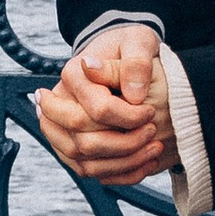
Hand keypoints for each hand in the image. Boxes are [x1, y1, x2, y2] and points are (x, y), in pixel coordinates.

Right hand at [37, 24, 175, 181]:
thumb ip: (136, 63)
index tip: (151, 112)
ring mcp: (63, 130)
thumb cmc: (129, 48)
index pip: (96, 109)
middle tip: (151, 131)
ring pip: (85, 163)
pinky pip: (90, 172)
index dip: (128, 116)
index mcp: (73, 76)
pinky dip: (120, 174)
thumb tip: (132, 93)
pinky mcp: (73, 148)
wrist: (123, 58)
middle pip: (84, 142)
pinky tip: (145, 162)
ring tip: (153, 148)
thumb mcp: (138, 41)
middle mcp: (61, 104)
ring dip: (124, 162)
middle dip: (125, 143)